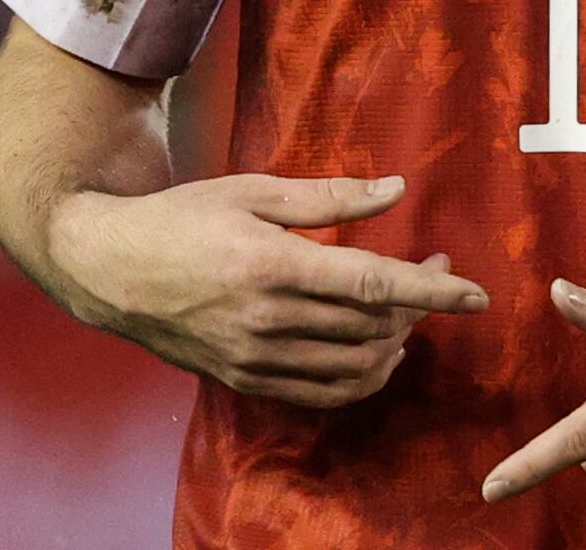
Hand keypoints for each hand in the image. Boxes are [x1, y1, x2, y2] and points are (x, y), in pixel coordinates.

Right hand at [48, 172, 487, 406]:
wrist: (110, 269)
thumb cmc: (181, 218)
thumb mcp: (251, 190)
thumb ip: (329, 196)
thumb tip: (396, 190)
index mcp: (272, 263)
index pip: (374, 283)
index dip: (433, 291)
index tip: (476, 294)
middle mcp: (268, 318)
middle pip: (372, 326)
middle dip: (419, 306)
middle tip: (434, 275)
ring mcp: (256, 357)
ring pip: (354, 367)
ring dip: (395, 345)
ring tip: (405, 313)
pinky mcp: (245, 380)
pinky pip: (322, 394)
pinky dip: (360, 379)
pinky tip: (373, 353)